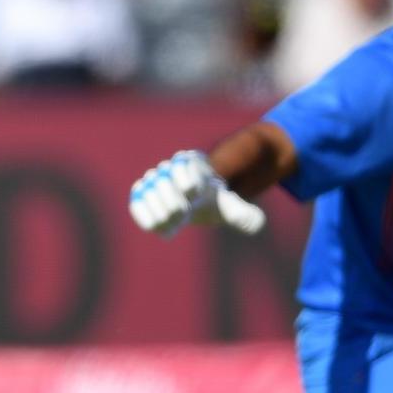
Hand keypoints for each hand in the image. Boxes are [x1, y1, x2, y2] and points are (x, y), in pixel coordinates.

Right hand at [128, 150, 267, 237]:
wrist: (193, 198)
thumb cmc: (213, 199)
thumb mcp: (230, 205)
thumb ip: (243, 213)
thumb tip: (257, 224)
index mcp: (192, 164)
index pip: (183, 165)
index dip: (188, 183)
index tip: (196, 195)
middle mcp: (169, 169)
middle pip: (164, 181)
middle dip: (175, 203)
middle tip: (185, 214)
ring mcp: (153, 182)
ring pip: (147, 192)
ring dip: (161, 212)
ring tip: (175, 223)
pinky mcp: (142, 195)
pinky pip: (136, 203)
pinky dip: (144, 216)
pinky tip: (159, 228)